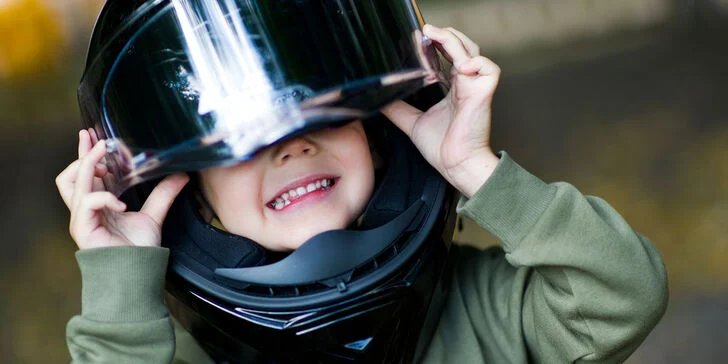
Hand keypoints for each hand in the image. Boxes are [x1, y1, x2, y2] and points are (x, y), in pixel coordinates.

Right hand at [56, 129, 188, 249]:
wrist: (136, 273)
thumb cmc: (138, 250)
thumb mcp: (154, 215)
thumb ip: (164, 194)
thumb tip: (181, 175)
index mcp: (99, 204)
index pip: (87, 174)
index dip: (88, 154)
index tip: (94, 135)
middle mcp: (86, 209)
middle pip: (72, 174)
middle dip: (82, 153)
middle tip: (92, 137)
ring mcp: (81, 218)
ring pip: (72, 182)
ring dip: (86, 165)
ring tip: (102, 155)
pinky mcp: (82, 228)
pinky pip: (88, 203)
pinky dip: (105, 198)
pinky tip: (122, 204)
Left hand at [382, 24, 500, 197]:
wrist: (455, 165)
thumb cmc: (442, 148)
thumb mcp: (412, 122)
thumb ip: (398, 109)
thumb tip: (382, 98)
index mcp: (453, 87)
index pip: (449, 55)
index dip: (438, 42)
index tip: (420, 37)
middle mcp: (465, 84)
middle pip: (462, 47)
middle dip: (446, 35)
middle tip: (426, 31)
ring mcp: (475, 87)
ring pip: (473, 52)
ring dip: (456, 40)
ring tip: (436, 34)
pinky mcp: (483, 94)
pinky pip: (489, 70)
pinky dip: (478, 62)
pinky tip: (461, 65)